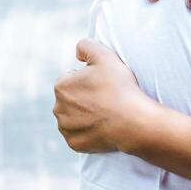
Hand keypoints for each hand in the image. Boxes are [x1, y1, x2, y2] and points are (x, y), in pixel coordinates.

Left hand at [53, 39, 154, 153]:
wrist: (133, 121)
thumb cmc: (119, 87)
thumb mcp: (105, 55)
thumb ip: (86, 45)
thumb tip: (77, 52)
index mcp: (61, 86)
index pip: (71, 78)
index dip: (88, 80)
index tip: (102, 84)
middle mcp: (57, 108)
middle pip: (71, 99)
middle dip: (84, 97)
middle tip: (106, 98)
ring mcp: (65, 128)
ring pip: (73, 117)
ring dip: (84, 114)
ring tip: (105, 112)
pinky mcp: (74, 144)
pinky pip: (79, 135)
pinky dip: (88, 132)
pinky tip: (103, 126)